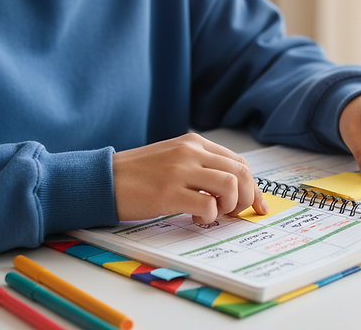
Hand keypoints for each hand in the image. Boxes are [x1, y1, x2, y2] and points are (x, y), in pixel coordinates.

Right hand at [111, 133, 268, 223]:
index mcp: (194, 142)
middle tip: (235, 213)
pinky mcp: (169, 192)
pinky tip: (195, 218)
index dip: (253, 186)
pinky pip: (208, 204)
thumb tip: (233, 189)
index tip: (256, 205)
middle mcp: (191, 152)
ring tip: (212, 213)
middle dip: (247, 197)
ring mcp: (180, 170)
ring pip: (231, 185)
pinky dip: (210, 216)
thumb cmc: (139, 174)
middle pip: (241, 172)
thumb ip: (200, 166)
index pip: (239, 161)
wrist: (103, 179)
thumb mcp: (173, 159)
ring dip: (230, 206)